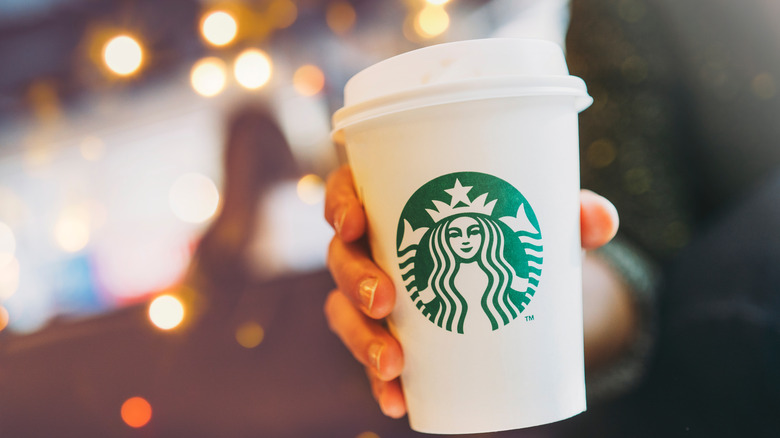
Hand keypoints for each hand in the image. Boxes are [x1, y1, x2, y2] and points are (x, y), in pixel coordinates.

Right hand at [323, 164, 619, 417]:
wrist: (516, 282)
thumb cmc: (510, 235)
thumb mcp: (537, 220)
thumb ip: (570, 214)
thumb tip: (599, 220)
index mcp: (393, 203)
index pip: (347, 192)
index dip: (339, 203)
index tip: (356, 221)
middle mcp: (373, 248)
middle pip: (341, 258)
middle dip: (354, 281)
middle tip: (385, 301)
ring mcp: (374, 295)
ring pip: (345, 313)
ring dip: (361, 340)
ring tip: (392, 363)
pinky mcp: (388, 336)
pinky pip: (372, 358)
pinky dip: (380, 383)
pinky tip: (397, 402)